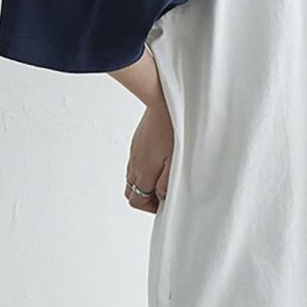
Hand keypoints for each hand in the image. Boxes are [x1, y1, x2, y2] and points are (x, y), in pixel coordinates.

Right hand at [124, 98, 172, 215]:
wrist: (161, 99)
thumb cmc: (172, 127)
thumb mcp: (175, 160)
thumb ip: (166, 182)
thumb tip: (161, 196)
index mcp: (143, 170)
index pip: (137, 200)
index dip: (150, 207)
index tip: (164, 204)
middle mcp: (134, 163)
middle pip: (131, 191)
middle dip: (145, 198)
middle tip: (162, 195)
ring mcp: (134, 152)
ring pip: (132, 178)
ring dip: (144, 183)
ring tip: (162, 179)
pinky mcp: (137, 142)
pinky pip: (135, 163)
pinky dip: (144, 170)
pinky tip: (159, 162)